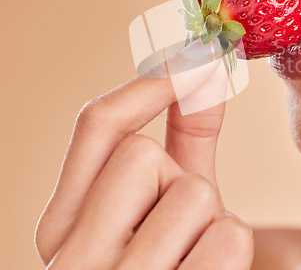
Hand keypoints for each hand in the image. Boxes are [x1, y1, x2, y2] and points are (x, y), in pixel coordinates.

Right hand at [35, 39, 253, 268]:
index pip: (95, 126)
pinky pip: (227, 235)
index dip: (146, 85)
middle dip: (179, 178)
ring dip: (210, 219)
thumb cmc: (177, 261)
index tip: (192, 59)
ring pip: (190, 192)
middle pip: (140, 154)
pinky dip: (231, 249)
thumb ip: (184, 135)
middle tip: (179, 225)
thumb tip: (204, 65)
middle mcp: (70, 259)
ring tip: (194, 256)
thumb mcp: (169, 202)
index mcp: (61, 227)